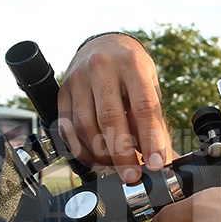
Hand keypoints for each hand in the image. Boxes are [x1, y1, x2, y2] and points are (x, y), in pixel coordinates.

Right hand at [57, 33, 172, 183]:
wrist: (103, 45)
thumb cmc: (131, 69)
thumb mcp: (150, 85)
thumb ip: (152, 119)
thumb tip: (158, 158)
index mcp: (132, 65)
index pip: (143, 107)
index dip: (151, 139)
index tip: (157, 163)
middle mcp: (102, 69)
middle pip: (110, 119)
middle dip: (122, 154)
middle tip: (133, 176)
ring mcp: (78, 79)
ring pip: (86, 126)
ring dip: (101, 155)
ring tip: (116, 168)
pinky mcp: (62, 92)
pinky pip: (68, 128)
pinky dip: (81, 150)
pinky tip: (95, 160)